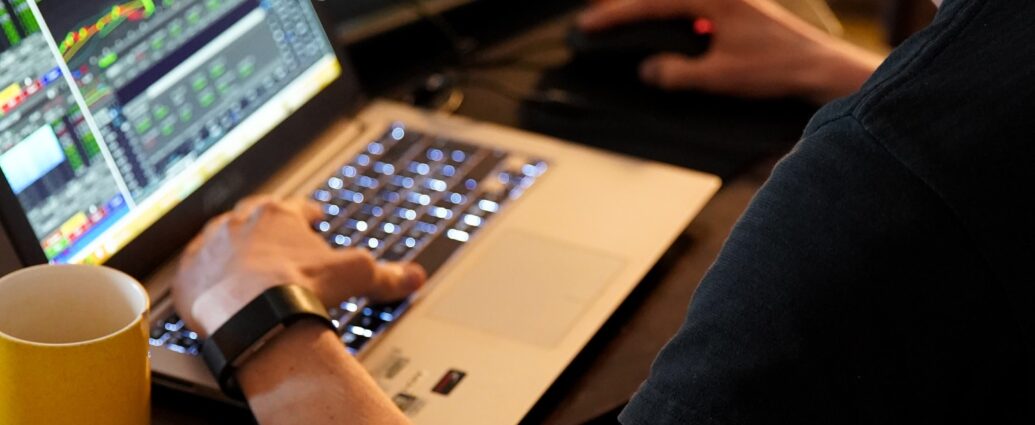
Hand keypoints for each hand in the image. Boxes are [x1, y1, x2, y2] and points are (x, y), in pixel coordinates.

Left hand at [173, 196, 425, 336]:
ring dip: (232, 253)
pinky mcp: (187, 277)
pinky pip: (195, 274)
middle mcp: (238, 224)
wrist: (253, 316)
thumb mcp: (355, 275)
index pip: (294, 208)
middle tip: (276, 244)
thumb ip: (386, 274)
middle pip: (253, 221)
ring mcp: (209, 249)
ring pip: (220, 243)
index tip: (312, 218)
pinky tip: (215, 292)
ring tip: (243, 269)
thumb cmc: (300, 288)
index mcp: (277, 214)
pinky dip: (206, 281)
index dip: (306, 214)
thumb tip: (413, 276)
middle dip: (265, 231)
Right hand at [578, 0, 883, 102]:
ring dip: (648, 10)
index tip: (589, 24)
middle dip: (626, 7)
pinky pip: (694, 8)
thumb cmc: (776, 69)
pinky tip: (661, 28)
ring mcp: (732, 0)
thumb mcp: (718, 77)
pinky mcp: (740, 11)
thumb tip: (648, 69)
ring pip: (677, 2)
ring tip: (618, 20)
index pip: (652, 4)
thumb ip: (677, 73)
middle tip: (594, 16)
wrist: (818, 70)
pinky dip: (670, 16)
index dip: (616, 16)